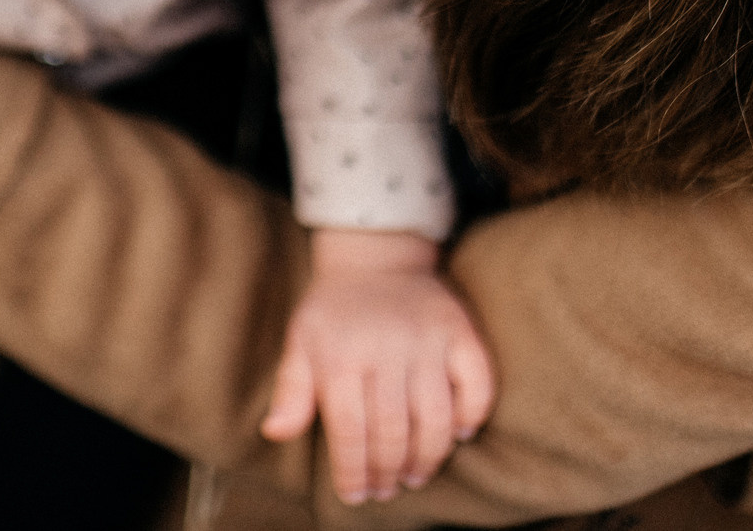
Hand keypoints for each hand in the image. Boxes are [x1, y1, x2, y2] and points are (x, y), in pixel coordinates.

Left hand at [262, 228, 494, 505]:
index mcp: (340, 355)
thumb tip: (275, 431)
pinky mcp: (459, 331)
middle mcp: (385, 348)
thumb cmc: (333, 312)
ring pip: (436, 417)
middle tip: (387, 489)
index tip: (356, 494)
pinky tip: (460, 435)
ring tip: (416, 474)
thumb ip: (290, 390)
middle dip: (388, 471)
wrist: (374, 258)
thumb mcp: (300, 343)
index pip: (349, 430)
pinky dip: (472, 414)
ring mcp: (427, 339)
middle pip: (393, 430)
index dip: (353, 470)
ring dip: (428, 456)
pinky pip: (477, 383)